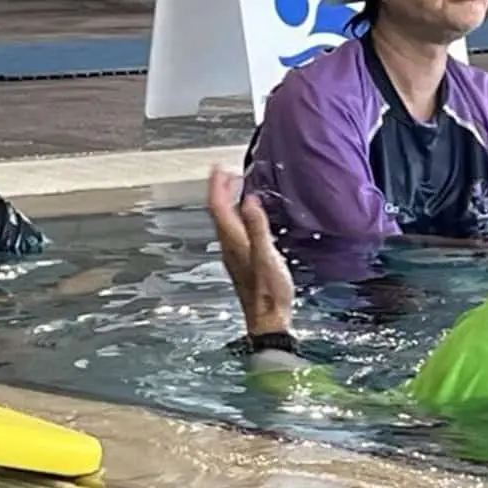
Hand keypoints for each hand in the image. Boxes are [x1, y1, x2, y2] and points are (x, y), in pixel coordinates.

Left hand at [206, 165, 294, 335]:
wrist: (268, 321)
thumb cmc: (270, 291)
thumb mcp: (267, 256)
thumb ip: (258, 227)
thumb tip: (249, 199)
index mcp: (233, 241)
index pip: (218, 207)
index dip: (217, 185)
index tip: (219, 167)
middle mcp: (229, 246)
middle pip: (218, 212)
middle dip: (220, 190)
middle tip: (228, 172)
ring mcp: (234, 255)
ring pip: (224, 222)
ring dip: (227, 202)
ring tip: (236, 188)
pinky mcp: (242, 261)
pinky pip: (233, 231)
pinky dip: (236, 216)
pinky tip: (246, 217)